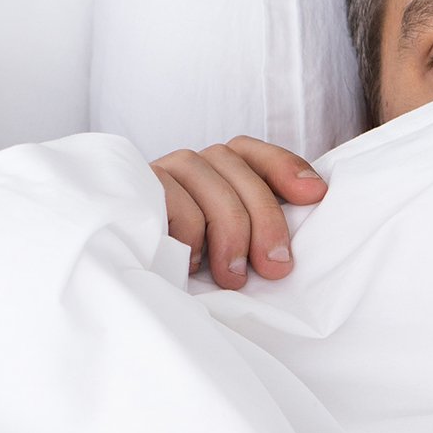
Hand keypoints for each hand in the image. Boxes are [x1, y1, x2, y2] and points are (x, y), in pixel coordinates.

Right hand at [151, 136, 327, 289]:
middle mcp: (194, 162)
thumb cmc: (189, 261)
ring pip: (212, 189)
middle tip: (275, 268)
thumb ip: (258, 228)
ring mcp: (165, 170)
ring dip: (230, 237)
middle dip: (266, 221)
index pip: (257, 154)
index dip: (287, 169)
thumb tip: (296, 236)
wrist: (118, 265)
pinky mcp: (139, 187)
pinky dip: (192, 238)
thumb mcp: (230, 245)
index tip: (315, 196)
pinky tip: (192, 263)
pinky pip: (178, 205)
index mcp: (219, 168)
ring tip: (232, 278)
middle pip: (241, 174)